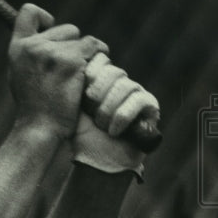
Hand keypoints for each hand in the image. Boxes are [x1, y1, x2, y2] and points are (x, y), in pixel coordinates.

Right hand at [8, 4, 108, 139]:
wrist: (40, 128)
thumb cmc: (34, 107)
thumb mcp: (21, 75)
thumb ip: (31, 54)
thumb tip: (49, 35)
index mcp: (17, 48)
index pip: (29, 12)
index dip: (45, 18)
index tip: (51, 30)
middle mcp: (33, 46)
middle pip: (66, 29)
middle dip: (72, 46)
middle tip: (68, 71)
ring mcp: (52, 52)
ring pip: (82, 39)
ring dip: (86, 55)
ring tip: (77, 78)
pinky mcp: (72, 61)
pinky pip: (95, 47)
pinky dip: (99, 57)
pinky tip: (91, 74)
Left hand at [73, 52, 160, 179]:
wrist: (94, 158)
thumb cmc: (79, 132)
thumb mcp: (69, 104)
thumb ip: (71, 82)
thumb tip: (66, 59)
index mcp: (99, 76)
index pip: (99, 60)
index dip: (88, 76)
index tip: (80, 97)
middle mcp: (119, 80)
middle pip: (112, 70)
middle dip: (97, 95)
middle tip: (90, 113)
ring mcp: (136, 91)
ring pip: (125, 85)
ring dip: (107, 109)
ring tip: (100, 125)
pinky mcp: (150, 105)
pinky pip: (139, 100)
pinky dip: (122, 116)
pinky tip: (113, 131)